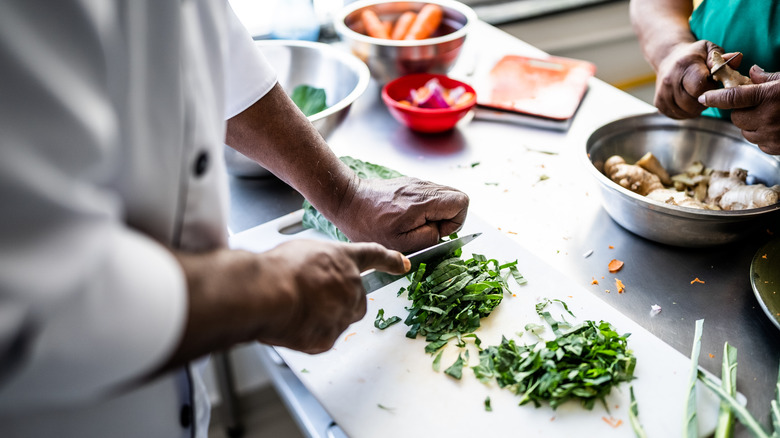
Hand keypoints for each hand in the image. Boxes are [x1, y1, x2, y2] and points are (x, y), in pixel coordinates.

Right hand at [253, 240, 408, 353]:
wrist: (268, 292)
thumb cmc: (280, 268)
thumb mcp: (303, 250)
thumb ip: (319, 264)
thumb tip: (314, 277)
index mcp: (345, 260)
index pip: (374, 256)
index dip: (390, 261)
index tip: (403, 265)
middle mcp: (351, 287)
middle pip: (355, 300)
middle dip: (338, 302)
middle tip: (311, 299)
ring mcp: (342, 315)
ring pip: (338, 321)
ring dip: (320, 318)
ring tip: (294, 308)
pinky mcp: (328, 339)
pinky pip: (321, 338)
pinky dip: (307, 334)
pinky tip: (291, 324)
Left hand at [333, 176, 468, 252]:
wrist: (348, 200)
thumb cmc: (368, 224)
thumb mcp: (398, 243)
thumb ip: (427, 238)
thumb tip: (439, 232)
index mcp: (423, 201)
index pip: (462, 203)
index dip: (455, 222)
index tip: (435, 231)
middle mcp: (423, 187)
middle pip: (457, 197)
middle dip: (448, 218)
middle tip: (427, 228)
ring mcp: (417, 182)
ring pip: (444, 196)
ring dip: (437, 213)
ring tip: (415, 223)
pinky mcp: (410, 184)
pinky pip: (431, 195)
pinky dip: (426, 207)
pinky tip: (407, 216)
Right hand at [653, 40, 720, 118]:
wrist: (669, 57)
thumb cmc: (694, 55)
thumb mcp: (709, 50)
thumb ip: (723, 57)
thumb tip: (737, 58)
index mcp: (683, 66)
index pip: (700, 87)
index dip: (712, 89)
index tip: (714, 83)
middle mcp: (669, 81)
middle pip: (694, 103)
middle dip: (706, 100)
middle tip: (708, 90)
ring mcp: (662, 94)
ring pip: (688, 112)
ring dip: (698, 107)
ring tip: (699, 94)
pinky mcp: (659, 104)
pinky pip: (679, 115)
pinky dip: (688, 111)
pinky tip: (690, 100)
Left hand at [699, 66, 779, 153]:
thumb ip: (767, 77)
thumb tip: (750, 72)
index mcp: (769, 96)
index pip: (731, 98)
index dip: (714, 98)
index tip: (704, 97)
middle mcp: (768, 117)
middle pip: (736, 117)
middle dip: (739, 111)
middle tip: (751, 104)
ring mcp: (772, 135)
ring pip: (745, 132)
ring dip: (750, 124)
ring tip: (766, 115)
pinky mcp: (778, 148)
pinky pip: (758, 143)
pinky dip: (761, 135)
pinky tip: (774, 126)